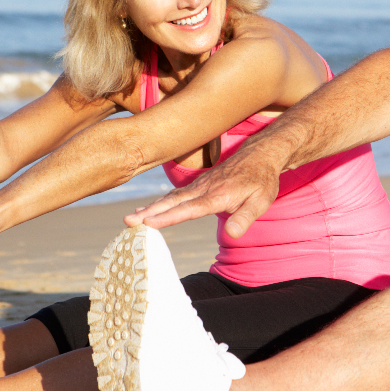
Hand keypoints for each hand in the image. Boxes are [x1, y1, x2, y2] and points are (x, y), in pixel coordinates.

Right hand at [127, 151, 281, 238]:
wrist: (260, 156)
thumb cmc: (262, 181)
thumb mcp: (261, 201)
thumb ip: (246, 217)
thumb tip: (233, 234)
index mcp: (218, 195)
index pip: (190, 209)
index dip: (168, 217)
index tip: (148, 222)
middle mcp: (204, 189)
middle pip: (173, 202)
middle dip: (149, 212)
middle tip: (127, 221)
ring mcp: (199, 186)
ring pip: (171, 197)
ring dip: (150, 207)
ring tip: (130, 219)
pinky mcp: (198, 185)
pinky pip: (176, 194)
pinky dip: (160, 202)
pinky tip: (148, 209)